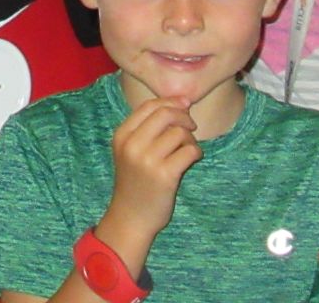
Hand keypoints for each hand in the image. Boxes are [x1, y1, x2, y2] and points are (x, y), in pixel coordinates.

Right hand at [101, 97, 199, 247]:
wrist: (131, 217)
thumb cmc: (136, 181)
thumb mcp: (131, 150)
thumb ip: (149, 127)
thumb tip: (183, 101)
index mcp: (122, 135)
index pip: (149, 106)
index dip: (170, 101)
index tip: (185, 105)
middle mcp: (132, 145)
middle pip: (165, 114)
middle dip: (183, 116)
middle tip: (191, 126)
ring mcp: (147, 160)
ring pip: (179, 133)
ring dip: (190, 139)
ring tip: (187, 150)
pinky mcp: (164, 176)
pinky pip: (189, 151)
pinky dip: (195, 152)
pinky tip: (191, 159)